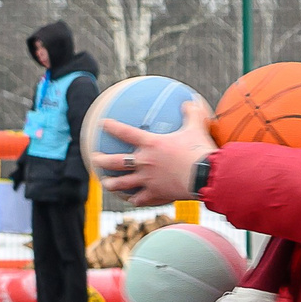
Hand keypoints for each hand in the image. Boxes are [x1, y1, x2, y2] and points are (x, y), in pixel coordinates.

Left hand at [95, 99, 216, 206]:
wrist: (206, 176)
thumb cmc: (200, 151)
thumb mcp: (197, 128)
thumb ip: (192, 114)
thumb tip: (192, 101)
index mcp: (151, 144)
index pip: (126, 133)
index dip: (112, 127)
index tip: (102, 124)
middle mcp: (144, 162)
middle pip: (115, 162)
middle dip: (102, 160)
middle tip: (94, 159)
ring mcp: (148, 180)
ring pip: (123, 183)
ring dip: (112, 184)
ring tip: (105, 184)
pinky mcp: (157, 194)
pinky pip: (142, 198)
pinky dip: (136, 199)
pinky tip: (132, 200)